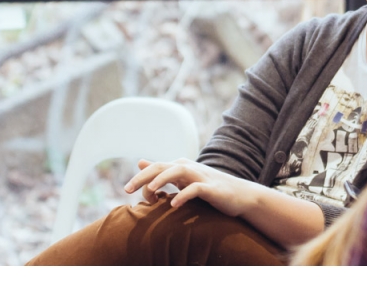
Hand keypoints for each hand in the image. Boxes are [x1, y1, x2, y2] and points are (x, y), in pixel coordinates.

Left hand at [124, 158, 260, 217]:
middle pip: (162, 166)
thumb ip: (162, 171)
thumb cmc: (209, 188)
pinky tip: (174, 205)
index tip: (132, 194)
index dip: (141, 179)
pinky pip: (196, 189)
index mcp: (181, 166)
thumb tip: (140, 162)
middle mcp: (189, 167)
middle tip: (127, 189)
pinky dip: (184, 195)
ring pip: (178, 171)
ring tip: (151, 193)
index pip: (155, 167)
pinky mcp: (212, 188)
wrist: (240, 195)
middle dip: (143, 177)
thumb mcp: (183, 179)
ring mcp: (201, 176)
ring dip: (162, 180)